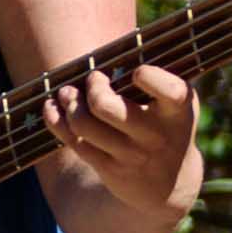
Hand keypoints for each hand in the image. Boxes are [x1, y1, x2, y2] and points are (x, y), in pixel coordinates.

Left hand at [42, 56, 196, 198]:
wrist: (171, 181)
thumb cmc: (167, 123)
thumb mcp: (175, 103)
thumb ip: (155, 80)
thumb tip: (115, 51)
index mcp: (178, 111)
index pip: (170, 91)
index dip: (150, 78)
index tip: (137, 71)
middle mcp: (155, 135)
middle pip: (105, 106)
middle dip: (92, 87)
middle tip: (94, 78)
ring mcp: (131, 154)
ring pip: (83, 124)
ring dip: (69, 103)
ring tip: (67, 92)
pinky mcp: (109, 168)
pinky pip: (73, 141)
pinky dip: (56, 120)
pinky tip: (53, 106)